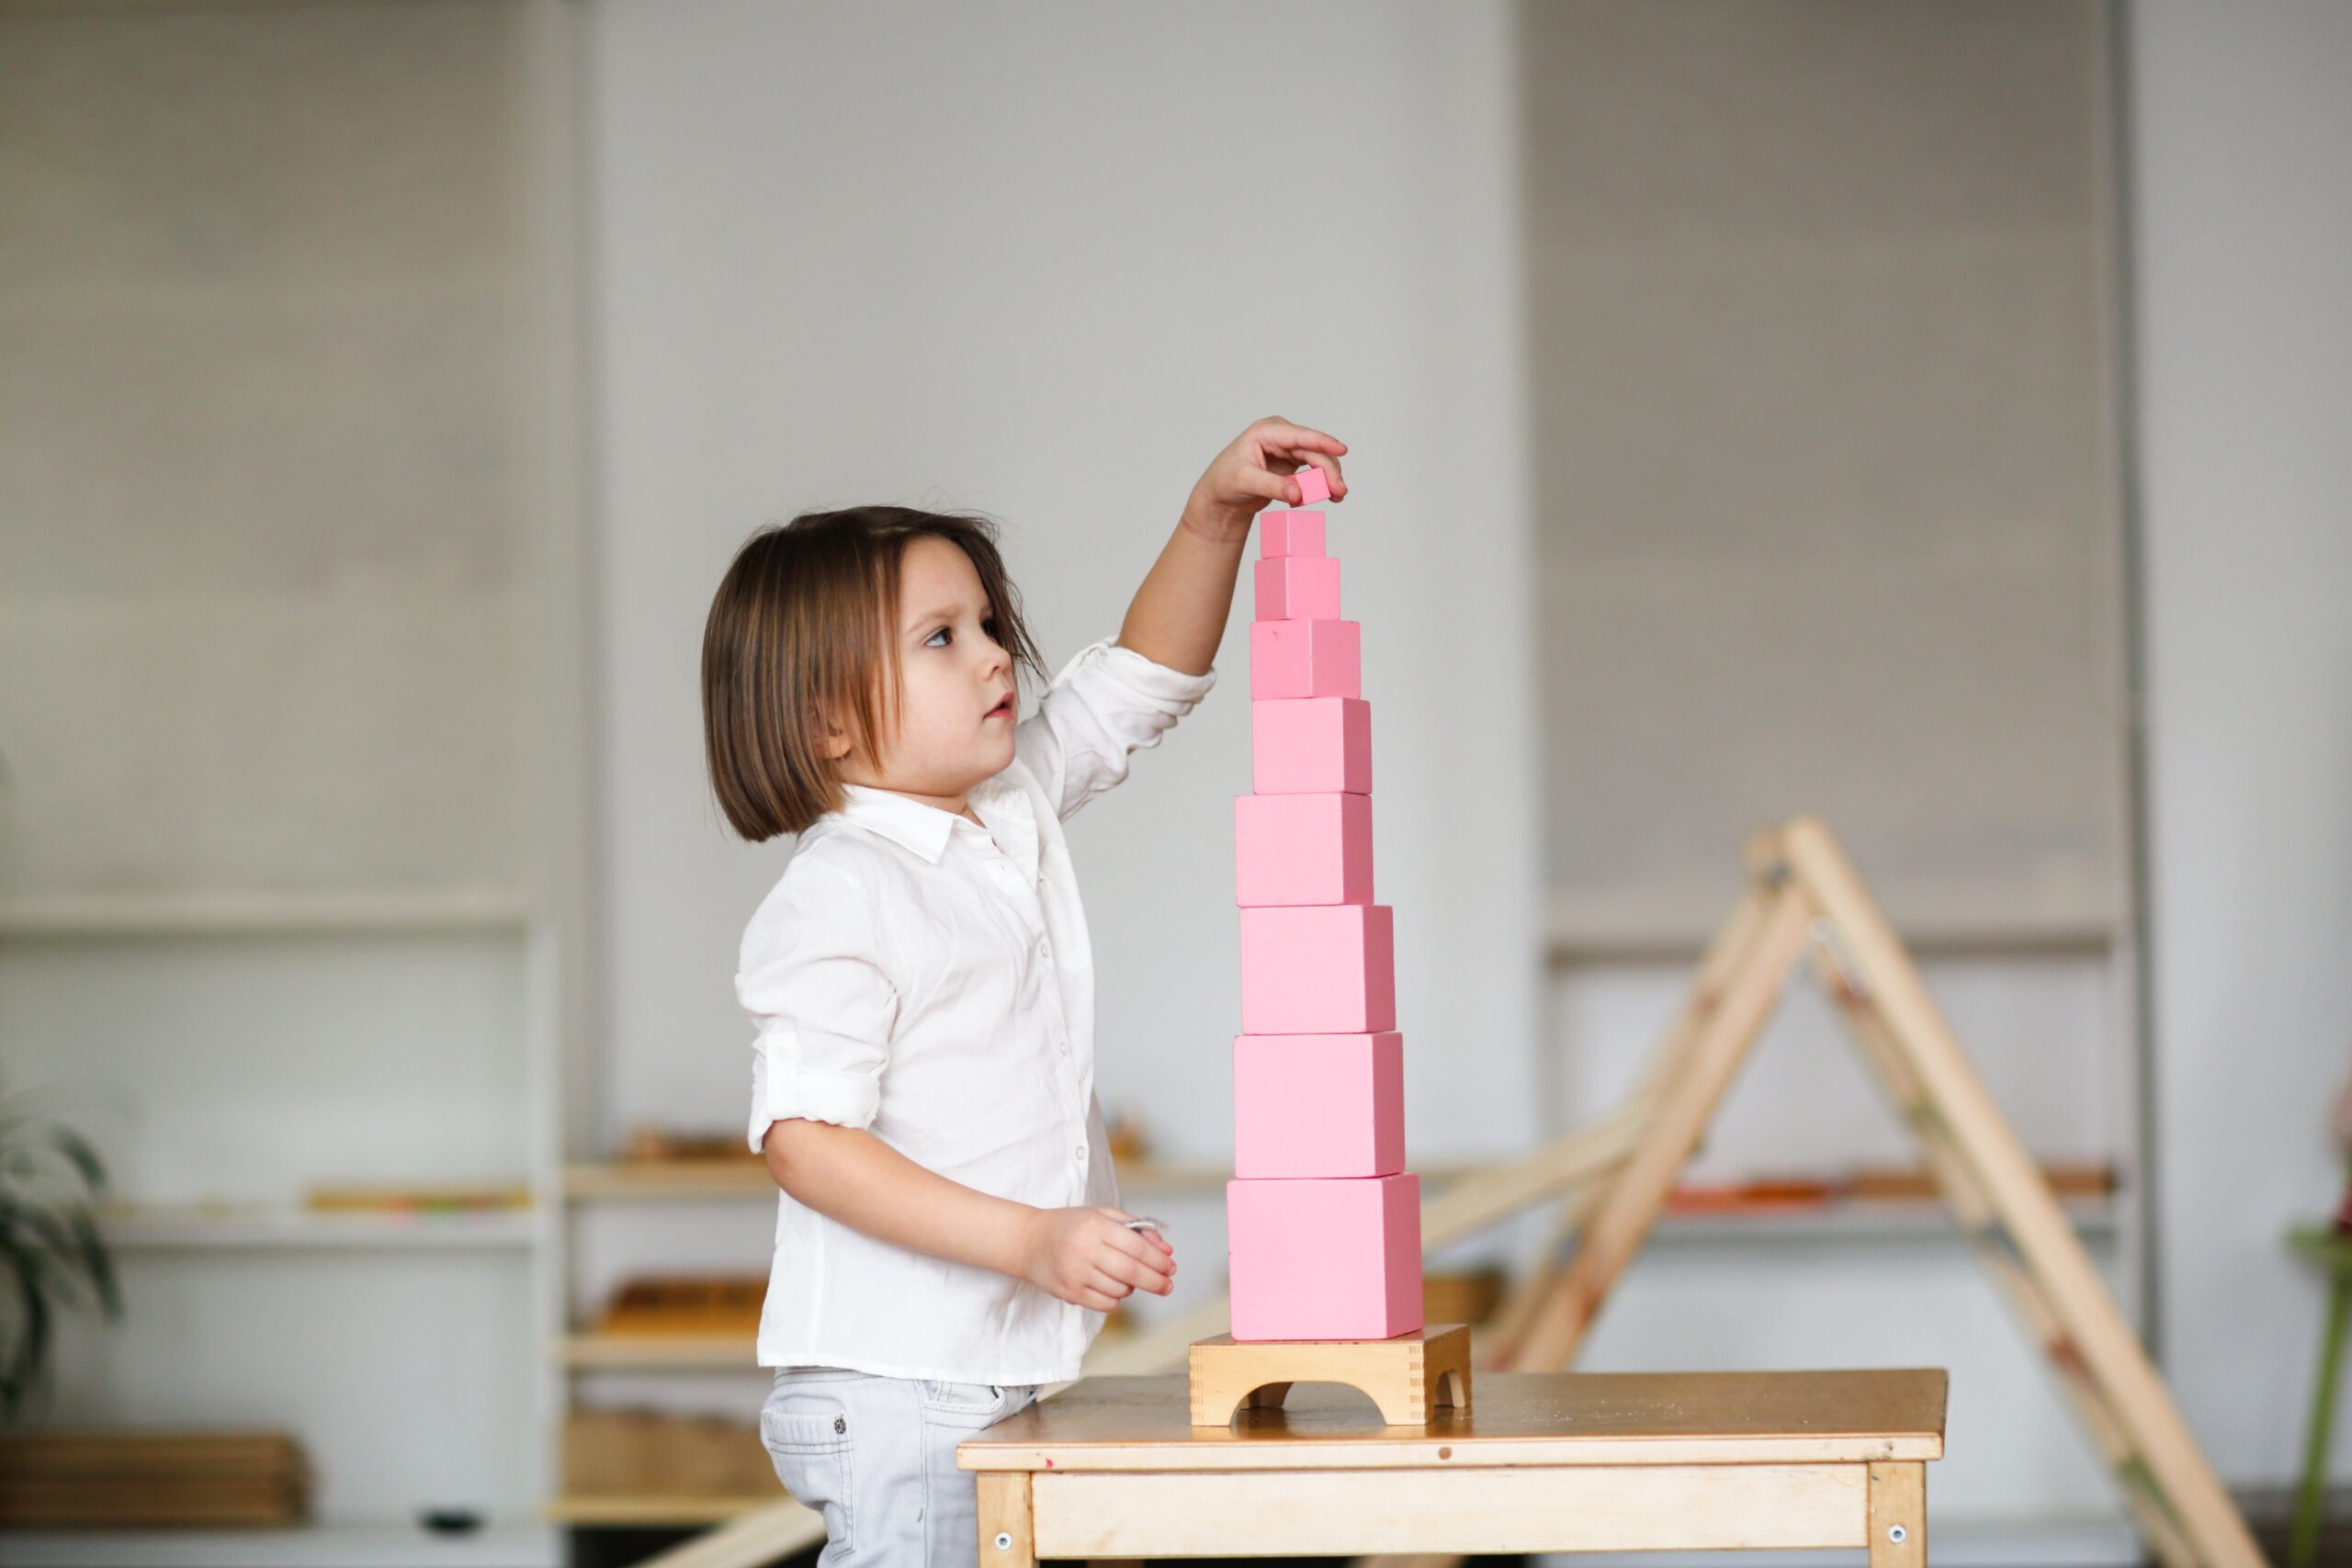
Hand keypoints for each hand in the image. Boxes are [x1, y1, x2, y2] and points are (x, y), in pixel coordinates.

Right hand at [1017, 1206, 1175, 1310]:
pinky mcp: (1069, 1293)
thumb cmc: (1071, 1225)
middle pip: (1132, 1272)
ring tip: (1126, 1277)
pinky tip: (1111, 1286)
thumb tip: (1167, 1251)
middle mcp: (1085, 1250)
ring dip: (1132, 1287)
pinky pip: (1106, 1303)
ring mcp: (1075, 1274)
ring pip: (1121, 1290)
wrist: (1029, 1241)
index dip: (1159, 1260)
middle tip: (1168, 1285)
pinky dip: (1116, 1298)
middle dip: (1156, 1281)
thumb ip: (1137, 1229)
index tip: (1171, 1268)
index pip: (1137, 1247)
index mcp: (1095, 1226)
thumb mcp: (1103, 1215)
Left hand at [1181, 416, 1348, 546]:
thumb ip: (1272, 487)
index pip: (1299, 436)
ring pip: (1318, 460)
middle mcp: (1280, 436)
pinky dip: (1321, 483)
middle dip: (1328, 470)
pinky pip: (1313, 470)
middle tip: (1339, 491)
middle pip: (1313, 450)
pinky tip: (1329, 496)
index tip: (1342, 449)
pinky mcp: (1292, 463)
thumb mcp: (1245, 482)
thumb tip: (1298, 494)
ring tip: (1336, 496)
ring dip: (1328, 477)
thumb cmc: (1225, 482)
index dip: (1323, 442)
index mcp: (1266, 432)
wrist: (1221, 496)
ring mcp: (1288, 449)